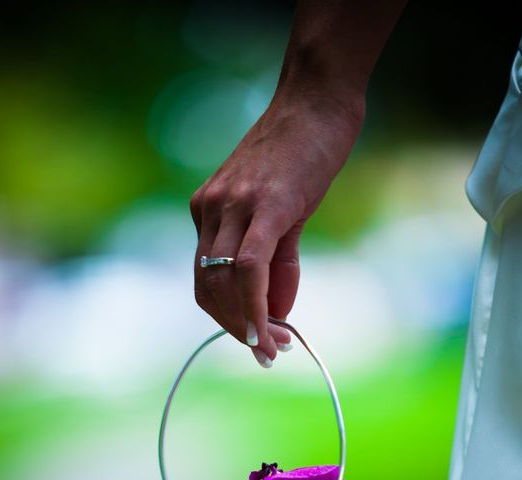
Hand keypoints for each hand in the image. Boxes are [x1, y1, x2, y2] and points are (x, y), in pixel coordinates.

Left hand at [190, 92, 362, 365]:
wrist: (315, 103)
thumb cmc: (301, 153)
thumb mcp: (284, 211)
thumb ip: (278, 262)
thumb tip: (277, 309)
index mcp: (208, 210)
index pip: (206, 278)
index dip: (227, 315)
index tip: (255, 339)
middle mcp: (210, 208)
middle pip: (208, 286)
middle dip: (235, 326)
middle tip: (268, 350)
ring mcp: (230, 205)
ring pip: (224, 282)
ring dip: (246, 322)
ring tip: (275, 345)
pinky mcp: (262, 204)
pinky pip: (249, 267)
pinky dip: (254, 305)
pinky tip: (268, 330)